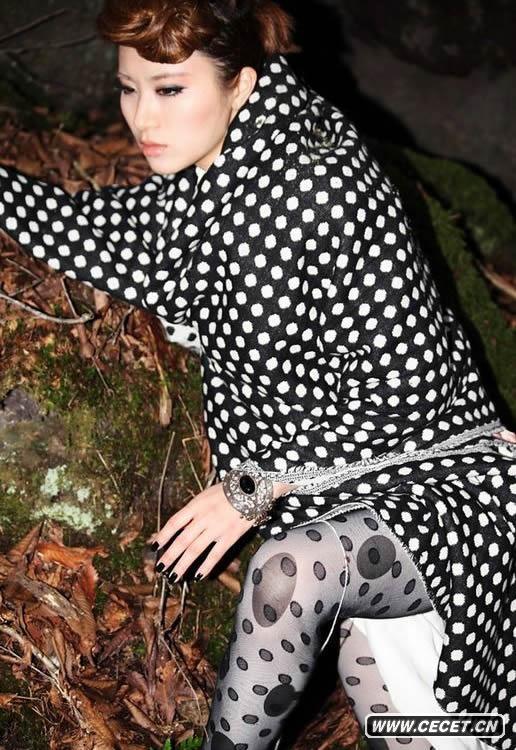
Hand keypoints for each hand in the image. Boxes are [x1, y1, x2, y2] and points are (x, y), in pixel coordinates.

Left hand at [147, 479, 297, 581]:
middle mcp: (204, 517)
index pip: (174, 522)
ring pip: (195, 550)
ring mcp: (217, 528)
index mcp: (196, 505)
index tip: (154, 546)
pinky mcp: (230, 536)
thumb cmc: (229, 490)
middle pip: (182, 540)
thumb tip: (178, 525)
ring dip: (182, 565)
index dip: (163, 535)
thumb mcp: (206, 494)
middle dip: (169, 556)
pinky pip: (215, 554)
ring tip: (173, 576)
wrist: (254, 488)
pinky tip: (199, 575)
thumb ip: (193, 510)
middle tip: (160, 568)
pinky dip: (206, 566)